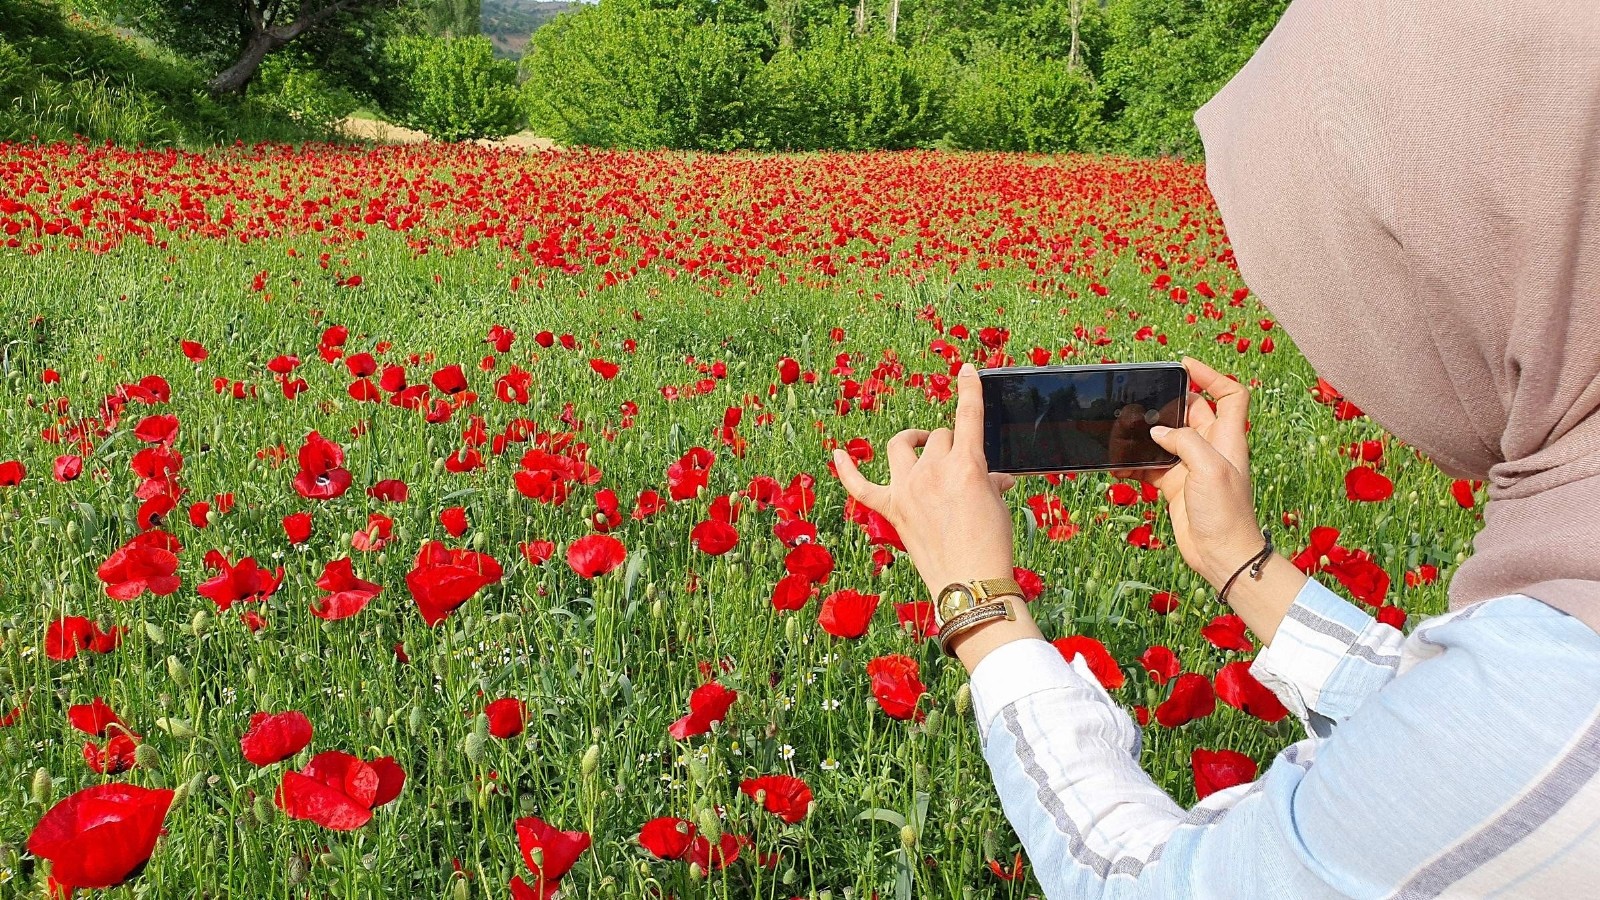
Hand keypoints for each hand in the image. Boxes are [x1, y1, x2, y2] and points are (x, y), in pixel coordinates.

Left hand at [832, 363, 1018, 598]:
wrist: (970, 584)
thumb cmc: (991, 546)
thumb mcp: (997, 504)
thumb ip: (990, 482)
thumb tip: (994, 478)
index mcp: (966, 464)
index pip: (968, 415)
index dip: (968, 389)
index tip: (965, 371)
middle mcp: (933, 471)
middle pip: (940, 437)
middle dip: (952, 447)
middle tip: (963, 471)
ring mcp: (907, 489)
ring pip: (903, 446)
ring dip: (913, 443)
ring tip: (922, 448)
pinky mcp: (891, 509)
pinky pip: (860, 485)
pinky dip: (847, 470)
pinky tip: (838, 454)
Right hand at [1116, 356, 1265, 589]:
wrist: (1222, 555)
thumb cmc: (1226, 513)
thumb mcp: (1210, 469)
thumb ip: (1184, 441)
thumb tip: (1157, 432)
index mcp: (1228, 438)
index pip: (1230, 395)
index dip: (1212, 375)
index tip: (1185, 365)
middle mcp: (1210, 449)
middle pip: (1191, 412)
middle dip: (1167, 403)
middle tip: (1141, 398)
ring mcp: (1190, 467)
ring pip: (1165, 438)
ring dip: (1145, 434)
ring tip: (1122, 429)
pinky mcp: (1174, 485)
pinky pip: (1150, 465)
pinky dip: (1134, 462)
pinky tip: (1117, 463)